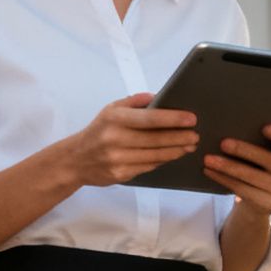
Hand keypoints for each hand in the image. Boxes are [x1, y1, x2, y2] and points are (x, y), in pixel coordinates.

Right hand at [65, 92, 197, 186]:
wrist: (75, 160)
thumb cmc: (98, 131)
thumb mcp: (111, 110)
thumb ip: (134, 102)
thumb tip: (159, 96)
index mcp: (114, 119)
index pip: (149, 118)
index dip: (172, 119)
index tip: (191, 118)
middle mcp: (115, 139)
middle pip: (155, 139)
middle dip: (179, 137)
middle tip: (195, 134)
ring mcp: (118, 159)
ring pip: (155, 155)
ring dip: (176, 150)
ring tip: (190, 145)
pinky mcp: (121, 174)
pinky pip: (149, 166)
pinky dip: (163, 160)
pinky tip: (173, 154)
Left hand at [203, 124, 270, 215]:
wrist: (258, 202)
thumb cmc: (257, 168)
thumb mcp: (262, 155)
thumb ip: (257, 141)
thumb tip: (230, 125)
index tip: (264, 127)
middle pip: (269, 160)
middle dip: (244, 150)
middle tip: (223, 143)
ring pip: (251, 176)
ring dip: (227, 167)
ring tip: (209, 159)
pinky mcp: (268, 204)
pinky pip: (242, 189)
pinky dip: (224, 179)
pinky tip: (210, 172)